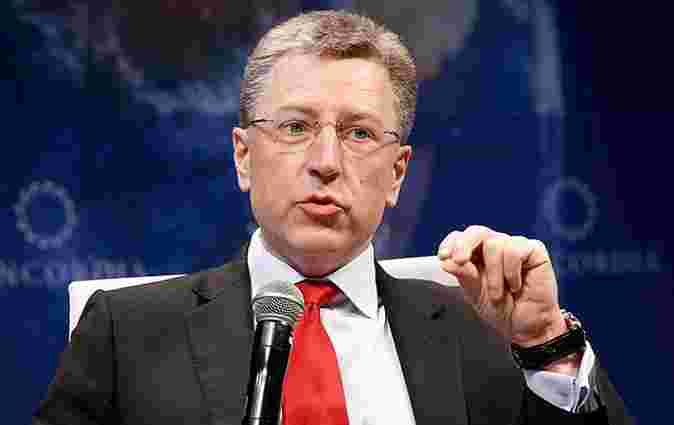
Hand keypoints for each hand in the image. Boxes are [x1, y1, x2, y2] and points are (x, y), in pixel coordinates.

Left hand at [437, 225, 567, 347]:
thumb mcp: (475, 294)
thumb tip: (446, 261)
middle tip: (461, 261)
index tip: (443, 257)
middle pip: (476, 232)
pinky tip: (516, 285)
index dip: (451, 243)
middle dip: (465, 245)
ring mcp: (514, 246)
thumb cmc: (501, 309)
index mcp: (477, 254)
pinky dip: (511, 271)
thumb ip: (464, 275)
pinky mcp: (534, 250)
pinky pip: (515, 250)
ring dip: (494, 274)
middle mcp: (495, 246)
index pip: (460, 238)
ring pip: (495, 244)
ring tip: (499, 294)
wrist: (526, 327)